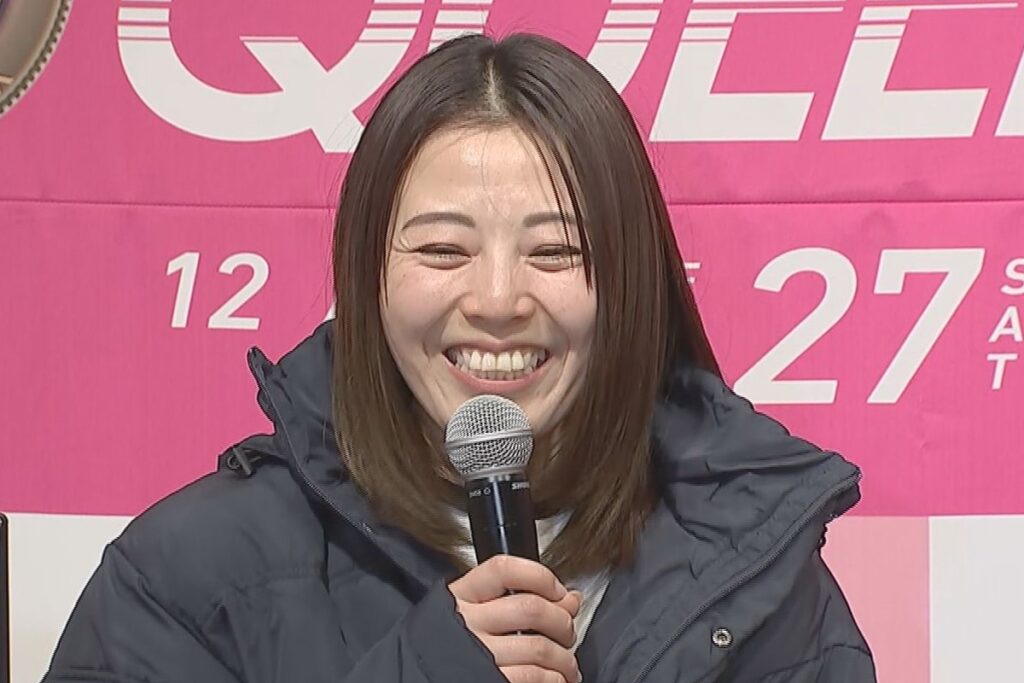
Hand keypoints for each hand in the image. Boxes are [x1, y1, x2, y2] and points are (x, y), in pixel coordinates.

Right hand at [449, 554, 582, 682]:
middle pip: (531, 609)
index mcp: (462, 596)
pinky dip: (554, 679)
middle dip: (563, 622)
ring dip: (565, 659)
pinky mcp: (488, 681)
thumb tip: (569, 599)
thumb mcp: (469, 613)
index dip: (541, 577)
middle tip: (567, 633)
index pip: (505, 570)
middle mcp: (467, 622)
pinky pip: (533, 677)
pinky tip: (554, 679)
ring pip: (539, 647)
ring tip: (566, 665)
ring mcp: (477, 655)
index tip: (559, 592)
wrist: (415, 681)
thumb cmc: (446, 647)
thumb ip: (513, 600)